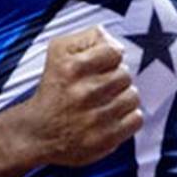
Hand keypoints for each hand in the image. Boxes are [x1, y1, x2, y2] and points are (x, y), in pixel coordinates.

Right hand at [22, 26, 143, 166]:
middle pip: (125, 74)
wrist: (39, 132)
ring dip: (122, 97)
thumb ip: (88, 37)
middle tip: (99, 86)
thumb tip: (115, 42)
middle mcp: (84, 92)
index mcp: (72, 68)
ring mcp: (96, 118)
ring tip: (105, 102)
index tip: (102, 66)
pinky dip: (128, 117)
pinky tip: (111, 117)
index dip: (111, 57)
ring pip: (133, 96)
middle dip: (115, 78)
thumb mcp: (58, 51)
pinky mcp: (105, 139)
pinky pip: (137, 118)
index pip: (115, 51)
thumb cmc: (54, 87)